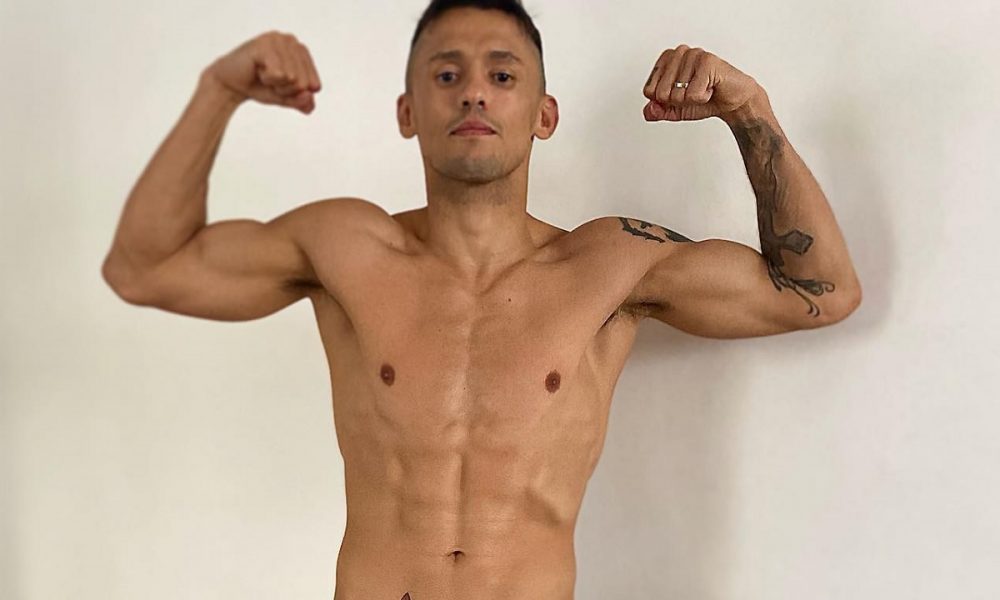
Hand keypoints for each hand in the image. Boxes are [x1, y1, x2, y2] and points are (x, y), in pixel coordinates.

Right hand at [202, 31, 321, 113]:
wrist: (231, 85)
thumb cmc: (260, 87)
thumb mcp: (286, 98)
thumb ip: (302, 101)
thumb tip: (309, 97)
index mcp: (301, 50)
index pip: (313, 84)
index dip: (296, 93)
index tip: (280, 85)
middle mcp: (291, 40)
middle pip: (303, 82)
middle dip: (285, 90)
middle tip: (269, 81)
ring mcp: (277, 40)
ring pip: (292, 78)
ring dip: (276, 85)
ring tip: (263, 75)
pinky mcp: (264, 44)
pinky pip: (278, 74)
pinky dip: (268, 79)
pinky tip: (257, 70)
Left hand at [642, 45, 760, 122]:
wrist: (732, 101)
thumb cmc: (704, 100)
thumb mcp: (675, 109)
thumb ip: (658, 111)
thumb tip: (648, 111)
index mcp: (666, 60)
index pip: (649, 91)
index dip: (665, 102)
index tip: (681, 94)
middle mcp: (678, 53)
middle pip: (661, 93)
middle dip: (678, 102)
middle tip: (694, 93)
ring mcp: (692, 55)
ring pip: (678, 95)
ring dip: (693, 100)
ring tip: (705, 89)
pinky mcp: (707, 61)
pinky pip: (693, 94)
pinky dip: (703, 98)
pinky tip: (712, 88)